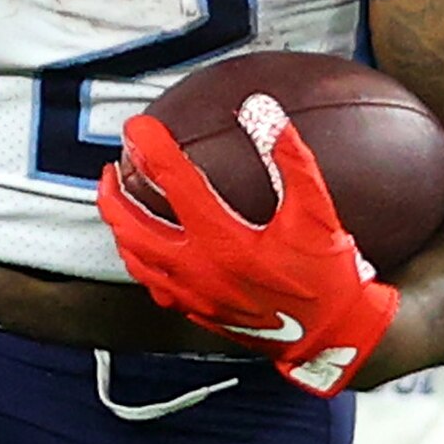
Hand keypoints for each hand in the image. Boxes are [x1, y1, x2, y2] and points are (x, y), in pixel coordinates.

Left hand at [100, 101, 399, 395]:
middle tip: (112, 167)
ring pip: (136, 259)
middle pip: (133, 227)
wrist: (331, 335)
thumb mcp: (317, 212)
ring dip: (120, 227)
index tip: (138, 126)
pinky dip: (140, 260)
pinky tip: (143, 246)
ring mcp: (193, 295)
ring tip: (117, 202)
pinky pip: (153, 284)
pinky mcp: (197, 312)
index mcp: (224, 242)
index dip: (151, 149)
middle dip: (113, 194)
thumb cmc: (327, 274)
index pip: (174, 184)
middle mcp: (199, 270)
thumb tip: (262, 109)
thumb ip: (291, 159)